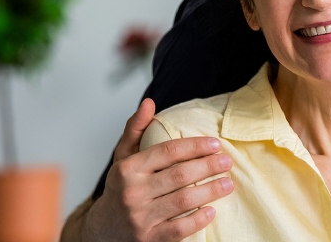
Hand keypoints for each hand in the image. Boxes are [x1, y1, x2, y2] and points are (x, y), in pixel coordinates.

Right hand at [81, 99, 234, 241]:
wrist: (102, 231)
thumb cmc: (120, 189)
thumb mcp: (122, 159)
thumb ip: (135, 130)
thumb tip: (149, 103)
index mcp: (128, 169)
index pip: (168, 151)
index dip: (195, 146)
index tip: (216, 144)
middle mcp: (133, 192)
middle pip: (180, 175)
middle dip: (209, 166)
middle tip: (228, 162)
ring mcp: (141, 218)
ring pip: (183, 201)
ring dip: (211, 191)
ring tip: (228, 183)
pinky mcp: (149, 239)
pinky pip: (179, 228)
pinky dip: (198, 219)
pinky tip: (212, 211)